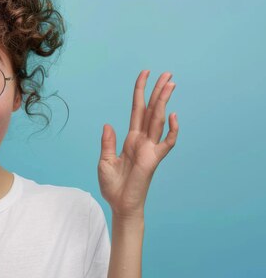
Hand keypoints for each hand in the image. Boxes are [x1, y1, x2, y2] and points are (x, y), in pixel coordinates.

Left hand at [98, 70, 177, 218]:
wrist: (119, 204)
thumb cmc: (113, 185)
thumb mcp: (104, 161)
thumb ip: (108, 142)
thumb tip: (108, 124)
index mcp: (131, 138)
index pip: (137, 109)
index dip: (140, 92)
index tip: (145, 74)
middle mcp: (142, 140)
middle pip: (152, 110)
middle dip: (158, 91)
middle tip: (167, 73)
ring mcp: (150, 148)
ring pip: (159, 120)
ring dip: (164, 102)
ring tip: (170, 84)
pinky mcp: (154, 159)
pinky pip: (166, 143)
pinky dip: (171, 130)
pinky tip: (172, 116)